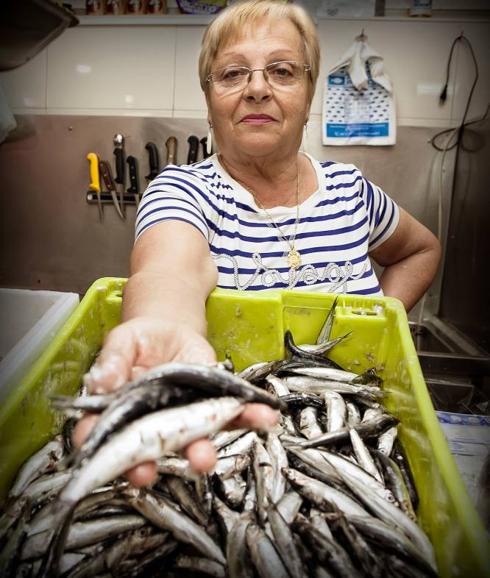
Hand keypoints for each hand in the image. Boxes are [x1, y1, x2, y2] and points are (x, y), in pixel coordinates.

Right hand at [73, 317, 277, 486]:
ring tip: (206, 457)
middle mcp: (152, 426)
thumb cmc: (140, 339)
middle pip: (150, 452)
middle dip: (154, 466)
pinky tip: (265, 417)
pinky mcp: (214, 405)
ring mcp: (185, 419)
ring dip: (202, 452)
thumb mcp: (122, 341)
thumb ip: (113, 361)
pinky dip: (251, 417)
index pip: (106, 441)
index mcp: (121, 414)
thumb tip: (101, 384)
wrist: (171, 328)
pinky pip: (233, 415)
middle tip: (148, 470)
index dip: (108, 457)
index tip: (122, 463)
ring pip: (193, 443)